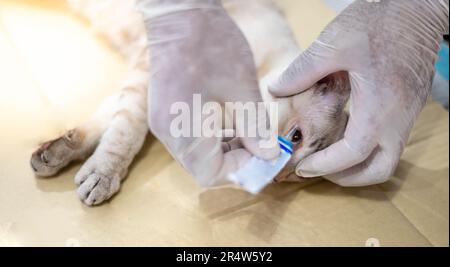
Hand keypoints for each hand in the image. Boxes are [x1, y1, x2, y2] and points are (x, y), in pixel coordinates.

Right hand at [139, 0, 278, 186]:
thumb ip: (255, 128)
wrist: (180, 14)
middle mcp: (168, 133)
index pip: (211, 174)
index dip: (242, 171)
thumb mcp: (242, 89)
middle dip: (237, 163)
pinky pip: (192, 140)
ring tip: (253, 135)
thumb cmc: (211, 45)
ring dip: (227, 152)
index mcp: (183, 129)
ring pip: (198, 155)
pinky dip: (215, 140)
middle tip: (263, 148)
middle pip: (203, 167)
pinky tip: (234, 125)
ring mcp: (164, 123)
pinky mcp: (166, 113)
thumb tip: (269, 156)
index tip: (266, 158)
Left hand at [270, 0, 448, 185]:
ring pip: (388, 158)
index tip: (303, 168)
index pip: (352, 155)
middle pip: (379, 169)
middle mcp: (399, 117)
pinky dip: (368, 148)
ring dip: (359, 165)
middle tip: (320, 171)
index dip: (325, 167)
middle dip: (348, 178)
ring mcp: (408, 113)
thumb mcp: (333, 44)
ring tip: (331, 157)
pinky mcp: (411, 105)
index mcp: (379, 107)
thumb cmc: (380, 21)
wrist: (418, 6)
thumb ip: (302, 71)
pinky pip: (391, 140)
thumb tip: (276, 89)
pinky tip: (347, 133)